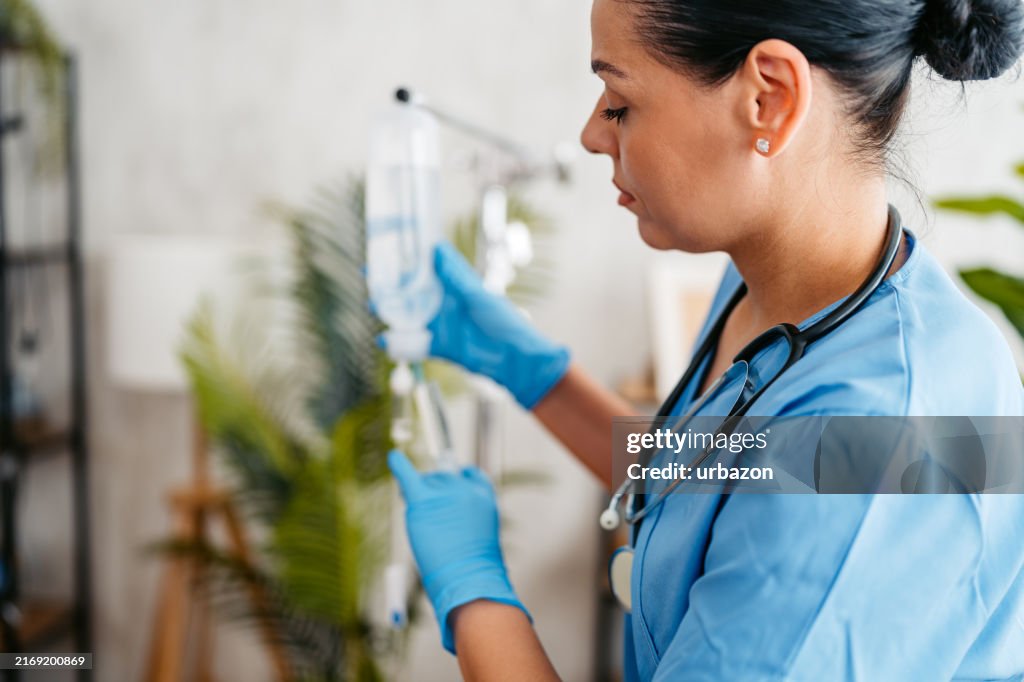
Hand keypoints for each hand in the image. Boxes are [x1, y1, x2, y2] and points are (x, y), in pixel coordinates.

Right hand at [383, 242, 569, 409]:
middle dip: (394, 284)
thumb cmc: (503, 322)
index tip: (392, 246)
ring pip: (412, 314)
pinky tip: (383, 337)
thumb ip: (454, 276)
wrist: (514, 360)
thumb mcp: (477, 295)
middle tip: (371, 276)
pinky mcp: (441, 345)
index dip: (413, 257)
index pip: (432, 266)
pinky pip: (415, 343)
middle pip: (416, 290)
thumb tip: (436, 249)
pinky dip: (399, 342)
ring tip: (373, 304)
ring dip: (393, 310)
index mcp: (458, 285)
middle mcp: (448, 302)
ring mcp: (443, 324)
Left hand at [388, 450, 528, 653]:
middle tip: (430, 518)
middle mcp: (465, 488)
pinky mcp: (423, 501)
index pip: (468, 474)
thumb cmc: (472, 566)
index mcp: (484, 495)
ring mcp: (444, 493)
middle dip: (434, 493)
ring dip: (421, 499)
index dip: (456, 480)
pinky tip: (393, 457)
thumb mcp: (479, 533)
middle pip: (441, 478)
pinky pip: (408, 476)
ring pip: (425, 484)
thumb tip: (441, 505)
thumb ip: (465, 513)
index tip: (450, 482)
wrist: (468, 579)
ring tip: (426, 525)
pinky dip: (399, 465)